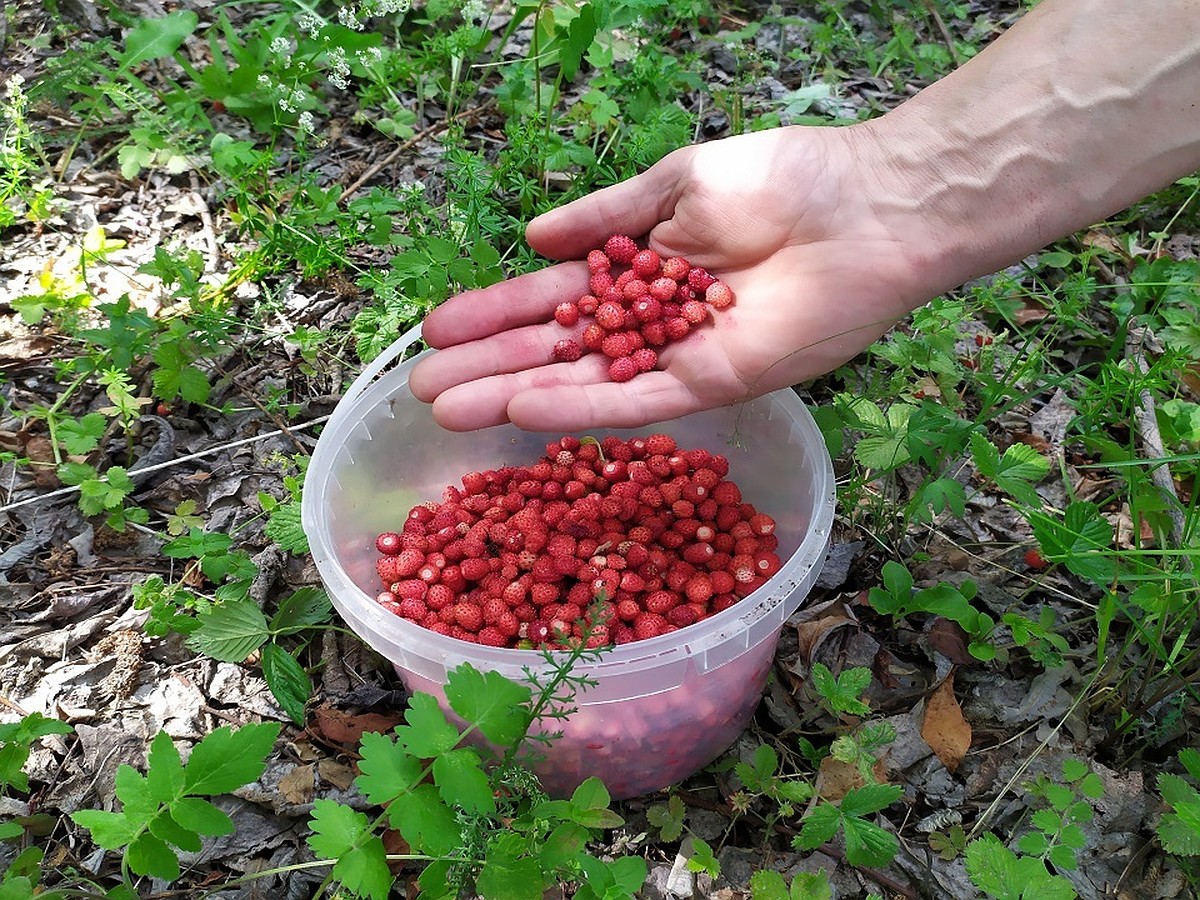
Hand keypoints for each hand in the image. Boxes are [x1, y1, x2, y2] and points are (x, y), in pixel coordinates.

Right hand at [408, 125, 934, 431]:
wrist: (865, 210)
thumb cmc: (780, 180)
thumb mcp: (677, 182)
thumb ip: (606, 215)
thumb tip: (534, 236)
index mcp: (638, 266)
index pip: (552, 297)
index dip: (495, 313)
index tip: (437, 329)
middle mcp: (649, 319)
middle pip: (556, 348)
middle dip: (489, 366)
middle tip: (423, 389)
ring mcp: (677, 356)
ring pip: (582, 382)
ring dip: (516, 395)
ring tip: (449, 409)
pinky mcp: (711, 384)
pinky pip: (635, 402)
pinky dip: (581, 408)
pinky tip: (523, 411)